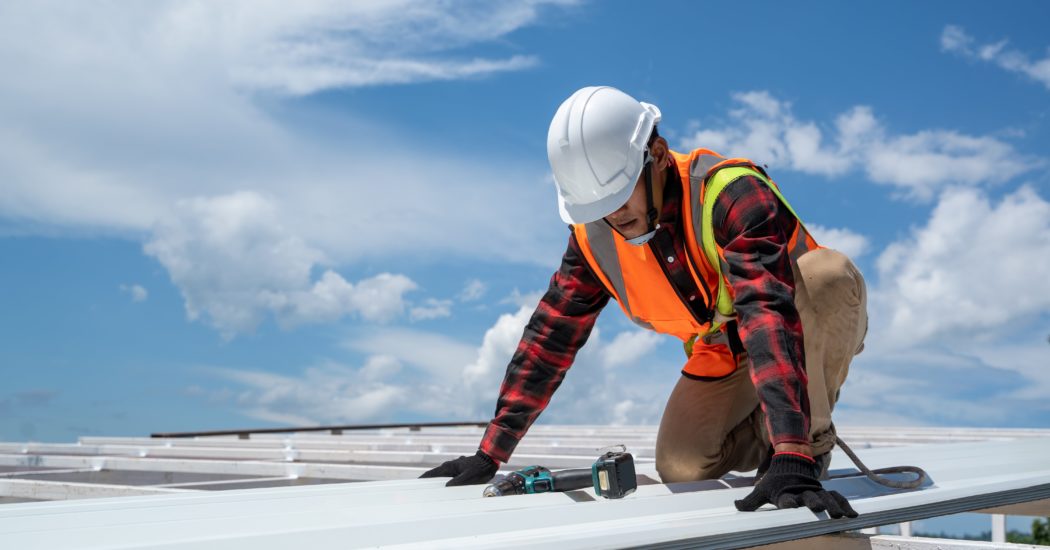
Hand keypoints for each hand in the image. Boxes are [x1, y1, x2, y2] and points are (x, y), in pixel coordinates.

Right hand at [419, 450, 498, 486]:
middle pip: (435, 475)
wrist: (489, 461)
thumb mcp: (468, 477)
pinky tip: (444, 487)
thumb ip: (457, 482)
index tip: (414, 484)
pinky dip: (443, 481)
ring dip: (435, 482)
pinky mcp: (459, 470)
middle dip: (427, 481)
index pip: (432, 474)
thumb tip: (446, 487)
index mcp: (449, 467)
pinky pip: (448, 476)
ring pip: (442, 476)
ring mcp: (454, 467)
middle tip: (419, 489)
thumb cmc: (480, 469)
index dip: (422, 479)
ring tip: (429, 490)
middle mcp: (450, 466)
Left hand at [735, 452, 856, 517]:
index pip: (786, 499)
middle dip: (814, 502)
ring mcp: (814, 491)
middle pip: (809, 497)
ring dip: (833, 505)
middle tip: (819, 508)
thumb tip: (736, 506)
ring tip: (840, 515)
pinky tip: (853, 515)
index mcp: (785, 493)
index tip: (790, 505)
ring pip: (826, 498)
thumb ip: (751, 501)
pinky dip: (845, 504)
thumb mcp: (763, 489)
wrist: (791, 460)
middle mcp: (801, 492)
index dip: (788, 502)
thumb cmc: (776, 480)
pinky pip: (836, 497)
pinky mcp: (824, 491)